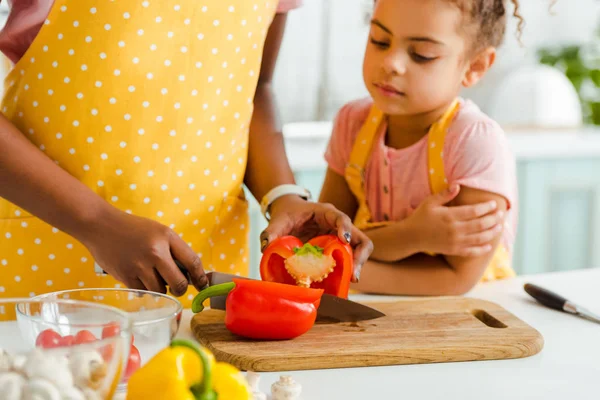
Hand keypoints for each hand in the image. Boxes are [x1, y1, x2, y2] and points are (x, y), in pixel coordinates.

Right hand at [80, 208, 206, 295]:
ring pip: (161, 290)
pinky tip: (138, 275)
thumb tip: (190, 275)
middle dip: (181, 288)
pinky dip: (144, 288)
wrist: (101, 226)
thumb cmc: (133, 229)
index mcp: (167, 237)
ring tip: (151, 274)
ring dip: (160, 287)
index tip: (203, 286)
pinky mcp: (126, 277)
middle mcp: (155, 252)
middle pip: (179, 284)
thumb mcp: (159, 232)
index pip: (192, 261)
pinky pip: (143, 292)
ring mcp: (140, 266)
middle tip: (177, 286)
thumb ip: (174, 250)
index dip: (201, 277)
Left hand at [260, 195, 373, 280]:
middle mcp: (338, 225)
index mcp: (326, 212)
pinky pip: (348, 259)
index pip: (341, 217)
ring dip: (357, 266)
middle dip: (360, 256)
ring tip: (351, 281)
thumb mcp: (279, 220)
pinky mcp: (336, 248)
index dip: (344, 228)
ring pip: (358, 250)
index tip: (343, 240)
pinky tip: (340, 282)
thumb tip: (266, 246)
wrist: (289, 212)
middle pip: (359, 238)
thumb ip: (272, 231)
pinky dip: (346, 270)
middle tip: (354, 274)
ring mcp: (339, 237)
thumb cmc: (287, 213)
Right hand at [406, 184, 503, 256]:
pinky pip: (471, 252)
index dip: (486, 207)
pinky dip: (482, 249)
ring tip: (500, 227)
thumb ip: (445, 194)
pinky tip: (489, 246)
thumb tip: (458, 186)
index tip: (494, 204)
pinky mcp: (453, 250)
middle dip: (493, 219)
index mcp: (449, 216)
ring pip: (479, 238)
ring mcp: (454, 241)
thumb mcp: (430, 202)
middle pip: (480, 224)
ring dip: (491, 233)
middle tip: (501, 215)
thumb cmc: (420, 217)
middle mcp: (454, 229)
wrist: (411, 237)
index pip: (473, 211)